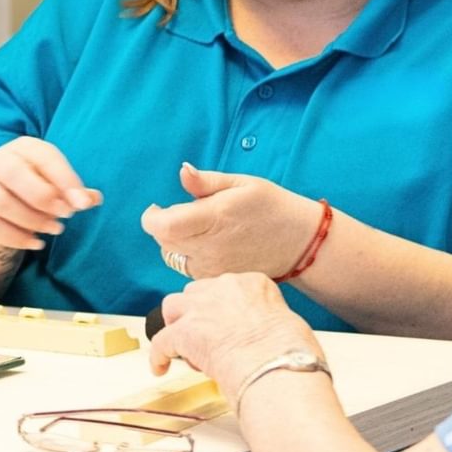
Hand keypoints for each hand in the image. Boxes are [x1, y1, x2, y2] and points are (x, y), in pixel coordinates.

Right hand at [0, 136, 100, 249]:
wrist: (0, 195)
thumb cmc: (38, 184)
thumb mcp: (58, 182)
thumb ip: (76, 191)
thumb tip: (92, 199)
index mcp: (25, 148)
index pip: (45, 158)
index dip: (65, 181)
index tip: (83, 204)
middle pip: (13, 174)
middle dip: (43, 197)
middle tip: (66, 215)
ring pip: (0, 201)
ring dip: (31, 219)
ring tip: (55, 228)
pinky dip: (14, 237)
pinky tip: (36, 243)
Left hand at [141, 164, 319, 278]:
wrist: (298, 242)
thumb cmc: (271, 207)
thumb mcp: (241, 183)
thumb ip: (206, 181)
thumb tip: (182, 171)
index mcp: (214, 219)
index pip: (162, 227)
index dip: (152, 218)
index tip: (157, 209)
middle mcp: (210, 248)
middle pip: (163, 242)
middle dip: (165, 226)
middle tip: (187, 214)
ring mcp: (213, 268)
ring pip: (173, 257)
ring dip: (176, 242)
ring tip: (202, 230)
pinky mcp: (216, 280)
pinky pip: (188, 269)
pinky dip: (189, 256)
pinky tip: (211, 246)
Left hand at [148, 273, 321, 395]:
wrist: (278, 365)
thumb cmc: (292, 354)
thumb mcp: (288, 324)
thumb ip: (267, 322)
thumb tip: (262, 339)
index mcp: (254, 283)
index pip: (227, 288)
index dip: (222, 309)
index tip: (224, 325)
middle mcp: (225, 286)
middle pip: (198, 292)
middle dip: (197, 313)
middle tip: (206, 338)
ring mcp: (202, 307)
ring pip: (173, 307)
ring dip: (176, 325)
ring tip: (183, 347)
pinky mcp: (184, 331)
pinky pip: (161, 341)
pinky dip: (158, 355)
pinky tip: (160, 367)